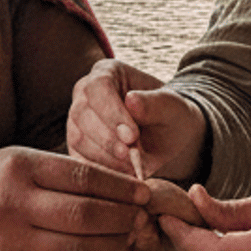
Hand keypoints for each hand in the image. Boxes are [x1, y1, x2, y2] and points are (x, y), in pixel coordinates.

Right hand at [0, 146, 155, 250]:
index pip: (82, 177)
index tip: (143, 190)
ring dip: (113, 243)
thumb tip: (117, 187)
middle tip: (142, 214)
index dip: (119, 187)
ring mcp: (13, 239)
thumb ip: (61, 172)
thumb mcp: (17, 160)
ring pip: (79, 247)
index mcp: (19, 167)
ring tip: (129, 235)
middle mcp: (15, 203)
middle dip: (122, 216)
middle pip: (84, 214)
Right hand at [67, 59, 206, 184]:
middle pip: (81, 113)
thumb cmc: (171, 117)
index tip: (132, 136)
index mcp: (107, 72)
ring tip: (130, 169)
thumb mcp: (173, 108)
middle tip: (130, 156)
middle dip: (107, 138)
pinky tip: (120, 178)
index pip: (98, 87)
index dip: (112, 112)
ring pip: (77, 137)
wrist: (169, 139)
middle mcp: (85, 93)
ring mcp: (77, 120)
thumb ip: (155, 103)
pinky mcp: (77, 146)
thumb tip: (131, 100)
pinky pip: (78, 159)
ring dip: (103, 157)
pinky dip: (99, 170)